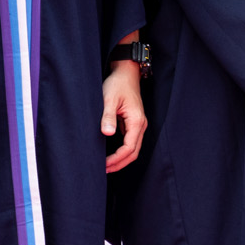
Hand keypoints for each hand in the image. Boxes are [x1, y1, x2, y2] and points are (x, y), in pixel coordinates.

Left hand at [101, 49, 147, 171]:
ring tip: (106, 166)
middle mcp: (141, 125)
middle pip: (134, 152)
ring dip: (121, 159)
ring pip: (133, 149)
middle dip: (120, 164)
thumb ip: (108, 117)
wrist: (126, 73)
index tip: (103, 164)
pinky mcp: (133, 123)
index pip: (129, 148)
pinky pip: (130, 142)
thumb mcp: (109, 99)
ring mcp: (138, 125)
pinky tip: (111, 154)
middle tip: (103, 171)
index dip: (116, 159)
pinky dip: (122, 152)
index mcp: (136, 121)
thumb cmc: (117, 84)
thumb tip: (107, 134)